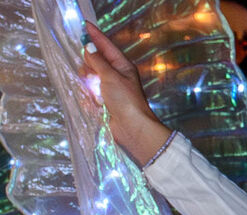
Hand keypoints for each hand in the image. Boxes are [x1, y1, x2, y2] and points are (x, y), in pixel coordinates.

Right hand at [82, 24, 172, 164]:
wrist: (132, 128)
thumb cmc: (126, 101)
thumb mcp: (111, 76)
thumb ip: (98, 61)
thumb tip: (89, 48)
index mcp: (123, 66)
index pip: (107, 46)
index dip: (96, 36)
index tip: (85, 25)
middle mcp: (116, 75)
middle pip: (95, 61)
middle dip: (88, 64)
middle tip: (89, 73)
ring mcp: (110, 88)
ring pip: (90, 76)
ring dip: (88, 82)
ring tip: (94, 91)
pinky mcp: (104, 100)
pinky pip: (89, 91)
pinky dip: (89, 95)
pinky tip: (94, 102)